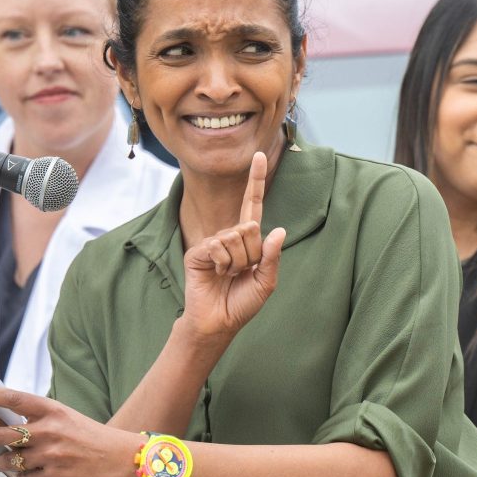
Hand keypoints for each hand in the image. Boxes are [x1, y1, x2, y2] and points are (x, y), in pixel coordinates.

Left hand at [0, 387, 141, 476]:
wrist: (118, 458)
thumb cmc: (87, 436)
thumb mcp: (64, 417)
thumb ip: (38, 417)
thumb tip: (5, 420)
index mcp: (51, 410)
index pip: (13, 399)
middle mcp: (49, 430)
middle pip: (3, 433)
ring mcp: (51, 455)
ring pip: (10, 459)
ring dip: (1, 461)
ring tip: (2, 460)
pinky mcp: (55, 476)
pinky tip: (27, 474)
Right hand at [181, 151, 285, 341]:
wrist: (217, 322)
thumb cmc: (241, 304)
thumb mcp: (266, 282)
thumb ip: (272, 257)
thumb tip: (278, 229)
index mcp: (248, 241)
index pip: (254, 205)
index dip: (256, 180)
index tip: (260, 155)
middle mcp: (230, 236)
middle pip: (249, 227)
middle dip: (251, 255)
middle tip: (241, 273)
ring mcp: (213, 242)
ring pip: (235, 237)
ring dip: (237, 263)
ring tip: (228, 276)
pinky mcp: (198, 251)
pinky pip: (217, 246)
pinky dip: (222, 264)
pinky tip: (215, 275)